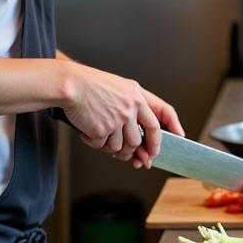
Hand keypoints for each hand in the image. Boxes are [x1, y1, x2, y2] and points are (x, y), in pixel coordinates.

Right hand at [63, 66, 182, 167]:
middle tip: (132, 158)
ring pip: (121, 147)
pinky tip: (88, 132)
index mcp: (138, 95)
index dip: (168, 130)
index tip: (172, 141)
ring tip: (101, 137)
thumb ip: (133, 108)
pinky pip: (102, 146)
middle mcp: (131, 107)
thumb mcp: (121, 88)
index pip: (161, 115)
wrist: (70, 85)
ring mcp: (117, 119)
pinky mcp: (102, 129)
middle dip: (136, 152)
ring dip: (111, 148)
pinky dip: (94, 143)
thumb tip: (139, 137)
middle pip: (140, 139)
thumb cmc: (92, 86)